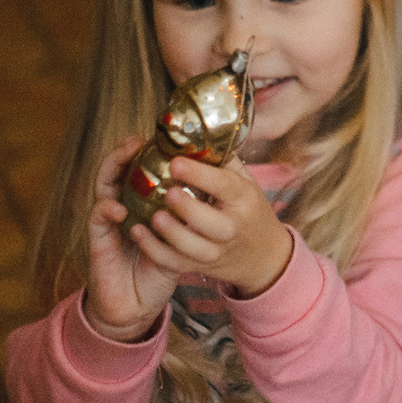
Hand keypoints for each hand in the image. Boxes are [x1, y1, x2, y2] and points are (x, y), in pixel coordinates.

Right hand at [83, 136, 180, 340]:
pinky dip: (107, 209)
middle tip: (137, 139)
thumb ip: (194, 210)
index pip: (142, 167)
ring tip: (127, 154)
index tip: (160, 134)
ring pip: (105, 185)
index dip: (149, 150)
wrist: (137, 304)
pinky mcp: (98, 239)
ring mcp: (108, 220)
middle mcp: (123, 204)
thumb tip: (220, 182)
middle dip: (125, 151)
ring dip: (113, 168)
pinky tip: (121, 207)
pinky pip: (98, 217)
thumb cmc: (162, 265)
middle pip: (119, 169)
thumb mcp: (185, 233)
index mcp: (144, 201)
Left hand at [129, 156, 293, 297]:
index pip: (223, 186)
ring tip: (153, 217)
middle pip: (213, 223)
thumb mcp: (245, 182)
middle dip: (188, 209)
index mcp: (244, 199)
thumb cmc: (249, 209)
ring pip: (194, 248)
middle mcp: (233, 227)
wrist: (263, 254)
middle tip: (167, 192)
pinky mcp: (201, 266)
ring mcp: (217, 250)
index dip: (199, 174)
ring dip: (172, 234)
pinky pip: (176, 263)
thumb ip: (222, 162)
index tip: (175, 162)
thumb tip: (194, 135)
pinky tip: (138, 233)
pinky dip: (155, 251)